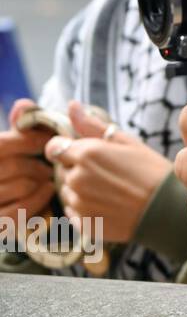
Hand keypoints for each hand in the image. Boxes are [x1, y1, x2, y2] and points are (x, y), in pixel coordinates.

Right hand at [0, 99, 55, 222]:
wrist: (29, 200)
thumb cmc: (24, 166)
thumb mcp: (20, 144)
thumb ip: (22, 125)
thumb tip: (23, 105)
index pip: (1, 145)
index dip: (29, 141)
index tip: (49, 141)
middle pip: (15, 166)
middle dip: (39, 164)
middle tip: (51, 165)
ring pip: (22, 187)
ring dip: (42, 181)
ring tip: (50, 178)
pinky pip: (20, 210)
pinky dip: (39, 199)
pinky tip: (48, 191)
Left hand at [43, 101, 173, 242]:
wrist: (170, 212)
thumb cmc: (153, 172)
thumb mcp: (128, 142)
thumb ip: (93, 125)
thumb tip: (72, 105)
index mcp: (87, 154)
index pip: (54, 147)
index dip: (68, 148)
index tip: (86, 153)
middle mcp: (77, 178)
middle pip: (62, 169)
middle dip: (77, 168)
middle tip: (108, 174)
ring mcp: (78, 204)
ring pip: (67, 191)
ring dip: (81, 189)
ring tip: (111, 191)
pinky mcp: (83, 224)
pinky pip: (74, 212)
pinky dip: (86, 208)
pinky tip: (110, 206)